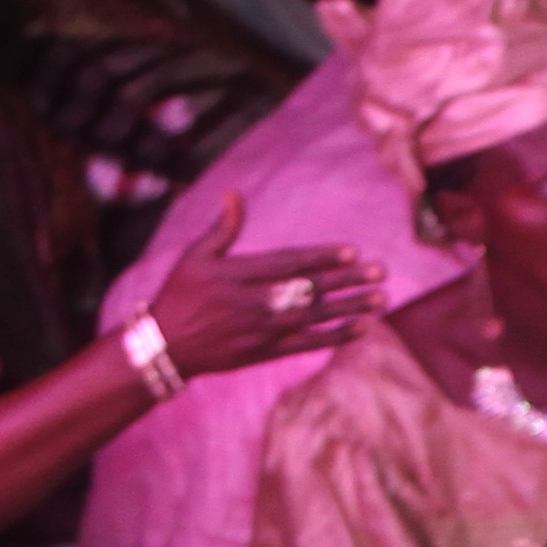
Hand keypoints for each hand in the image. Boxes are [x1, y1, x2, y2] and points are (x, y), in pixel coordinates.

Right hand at [140, 197, 386, 382]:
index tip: (353, 251)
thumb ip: (222, 228)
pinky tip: (361, 329)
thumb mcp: (195, 257)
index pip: (289, 263)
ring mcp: (261, 330)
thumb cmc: (181, 294)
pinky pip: (307, 345)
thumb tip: (234, 193)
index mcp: (238, 275)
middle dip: (347, 281)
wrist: (166, 346)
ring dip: (350, 308)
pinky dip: (334, 336)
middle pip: (308, 289)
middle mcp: (253, 303)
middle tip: (381, 272)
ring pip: (314, 317)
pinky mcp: (264, 352)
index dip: (322, 258)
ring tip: (381, 299)